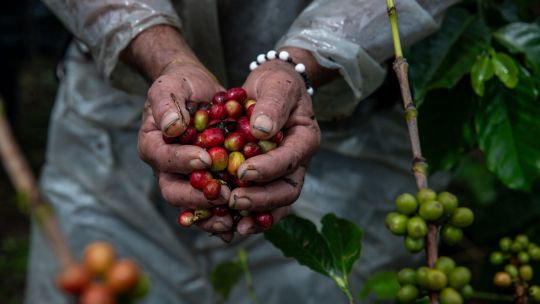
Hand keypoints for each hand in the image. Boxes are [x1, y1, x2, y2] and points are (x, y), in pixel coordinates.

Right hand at [124, 26, 235, 240]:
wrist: (198, 90)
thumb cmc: (181, 84)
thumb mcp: (170, 85)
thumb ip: (166, 104)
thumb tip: (171, 127)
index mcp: (153, 145)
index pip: (162, 159)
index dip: (182, 161)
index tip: (205, 159)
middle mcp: (166, 167)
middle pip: (173, 191)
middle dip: (197, 197)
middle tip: (223, 195)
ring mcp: (185, 178)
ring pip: (192, 205)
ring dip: (211, 215)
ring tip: (232, 218)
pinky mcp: (205, 182)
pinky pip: (212, 205)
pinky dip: (225, 214)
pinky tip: (243, 219)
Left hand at [229, 58, 320, 234]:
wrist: (272, 88)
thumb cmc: (276, 83)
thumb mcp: (277, 84)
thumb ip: (272, 105)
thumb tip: (261, 130)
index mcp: (305, 139)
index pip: (290, 160)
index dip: (269, 168)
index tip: (243, 171)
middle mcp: (298, 162)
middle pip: (286, 190)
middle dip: (260, 199)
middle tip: (233, 200)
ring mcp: (283, 174)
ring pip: (276, 204)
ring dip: (255, 215)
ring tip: (233, 224)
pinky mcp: (267, 179)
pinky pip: (261, 204)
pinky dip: (246, 215)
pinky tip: (227, 223)